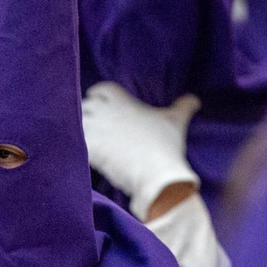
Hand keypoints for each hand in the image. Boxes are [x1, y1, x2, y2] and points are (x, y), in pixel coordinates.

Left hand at [81, 82, 200, 220]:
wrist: (158, 176)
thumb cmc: (167, 146)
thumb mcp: (177, 121)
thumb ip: (184, 106)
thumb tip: (195, 99)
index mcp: (121, 98)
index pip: (99, 90)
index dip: (98, 99)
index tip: (101, 110)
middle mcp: (105, 109)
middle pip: (84, 106)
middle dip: (86, 116)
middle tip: (93, 130)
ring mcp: (95, 127)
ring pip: (74, 123)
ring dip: (77, 131)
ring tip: (84, 143)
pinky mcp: (88, 147)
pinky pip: (71, 143)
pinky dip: (72, 149)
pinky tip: (81, 157)